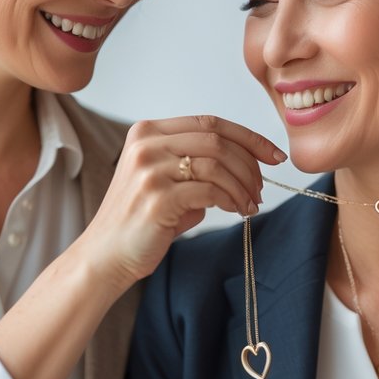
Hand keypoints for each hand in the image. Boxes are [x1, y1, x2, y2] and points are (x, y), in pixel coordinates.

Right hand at [77, 115, 285, 290]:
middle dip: (250, 164)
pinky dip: (231, 199)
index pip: (209, 122)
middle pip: (217, 139)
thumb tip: (246, 165)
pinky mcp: (157, 197)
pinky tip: (236, 211)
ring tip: (250, 204)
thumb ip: (195, 163)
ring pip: (217, 163)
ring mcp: (149, 169)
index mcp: (146, 132)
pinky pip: (210, 191)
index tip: (273, 155)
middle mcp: (145, 144)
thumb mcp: (163, 179)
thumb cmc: (140, 220)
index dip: (248, 137)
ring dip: (243, 185)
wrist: (105, 256)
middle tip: (260, 188)